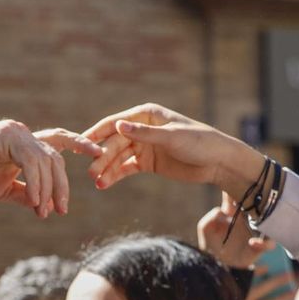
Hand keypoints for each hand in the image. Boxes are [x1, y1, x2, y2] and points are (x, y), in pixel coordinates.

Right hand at [0, 121, 102, 217]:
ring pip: (46, 161)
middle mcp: (22, 133)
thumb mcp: (2, 190)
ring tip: (43, 211)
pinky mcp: (6, 137)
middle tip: (62, 209)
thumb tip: (45, 206)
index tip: (98, 155)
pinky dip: (36, 183)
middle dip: (62, 185)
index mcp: (23, 144)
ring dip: (48, 190)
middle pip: (56, 157)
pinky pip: (32, 161)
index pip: (57, 141)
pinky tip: (35, 201)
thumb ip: (24, 194)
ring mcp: (15, 133)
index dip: (79, 145)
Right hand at [82, 103, 264, 197]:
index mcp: (146, 115)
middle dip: (101, 157)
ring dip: (106, 169)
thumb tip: (118, 126)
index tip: (80, 144)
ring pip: (118, 157)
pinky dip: (115, 175)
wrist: (217, 163)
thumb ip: (144, 133)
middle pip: (114, 143)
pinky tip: (105, 184)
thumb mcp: (172, 137)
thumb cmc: (199, 142)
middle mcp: (141, 129)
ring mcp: (144, 146)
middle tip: (90, 172)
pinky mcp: (147, 163)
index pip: (115, 123)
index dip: (96, 133)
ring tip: (96, 182)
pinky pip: (126, 168)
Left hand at [196, 193, 275, 269]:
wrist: (216, 261)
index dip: (246, 190)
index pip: (245, 196)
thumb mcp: (206, 227)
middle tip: (258, 202)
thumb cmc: (210, 241)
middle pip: (263, 206)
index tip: (245, 188)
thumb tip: (223, 211)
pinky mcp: (259, 247)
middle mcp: (249, 219)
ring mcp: (256, 232)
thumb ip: (211, 217)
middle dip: (263, 202)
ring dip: (269, 220)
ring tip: (259, 221)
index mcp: (237, 211)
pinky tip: (252, 243)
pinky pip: (269, 243)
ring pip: (271, 223)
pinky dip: (264, 243)